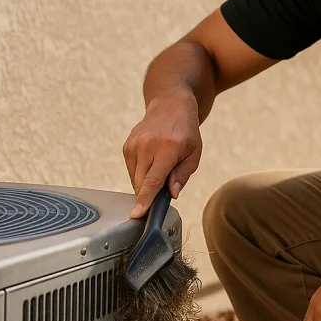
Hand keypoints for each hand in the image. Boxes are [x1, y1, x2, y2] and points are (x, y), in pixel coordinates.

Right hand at [123, 91, 201, 217]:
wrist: (170, 106)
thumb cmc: (186, 132)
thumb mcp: (194, 153)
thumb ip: (182, 175)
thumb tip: (172, 195)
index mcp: (167, 149)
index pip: (152, 181)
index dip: (145, 200)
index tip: (136, 214)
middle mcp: (147, 146)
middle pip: (141, 183)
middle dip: (150, 193)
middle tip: (165, 186)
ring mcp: (134, 145)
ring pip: (135, 178)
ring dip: (146, 182)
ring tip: (161, 165)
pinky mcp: (126, 146)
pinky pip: (131, 170)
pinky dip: (141, 172)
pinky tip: (152, 160)